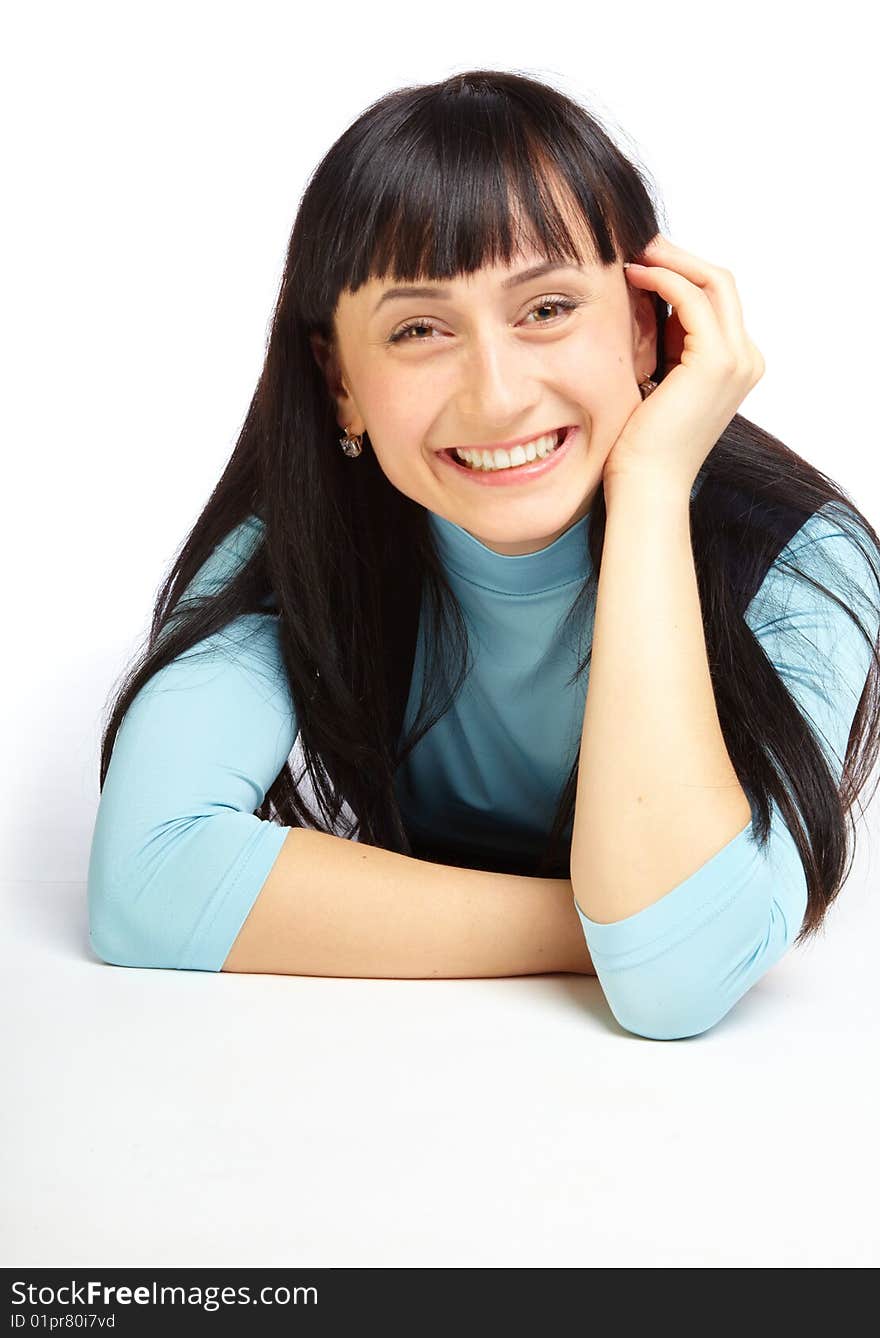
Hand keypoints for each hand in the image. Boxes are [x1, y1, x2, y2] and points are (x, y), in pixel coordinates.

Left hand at [602, 234, 765, 496]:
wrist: (646, 486)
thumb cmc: (641, 446)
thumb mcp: (656, 381)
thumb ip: (664, 344)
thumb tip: (645, 302)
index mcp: (736, 364)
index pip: (716, 298)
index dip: (680, 271)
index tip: (641, 259)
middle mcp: (747, 359)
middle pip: (721, 281)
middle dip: (678, 256)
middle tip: (637, 242)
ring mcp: (737, 360)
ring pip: (713, 281)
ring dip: (671, 259)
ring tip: (632, 251)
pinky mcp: (717, 362)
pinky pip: (693, 299)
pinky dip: (663, 279)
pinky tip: (632, 275)